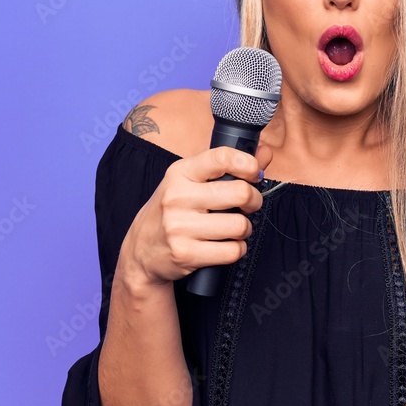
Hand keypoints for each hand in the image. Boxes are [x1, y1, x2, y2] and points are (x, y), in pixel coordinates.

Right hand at [120, 143, 272, 286]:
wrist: (140, 249)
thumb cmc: (174, 210)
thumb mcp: (191, 181)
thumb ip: (228, 166)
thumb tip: (265, 152)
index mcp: (180, 173)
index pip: (222, 157)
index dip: (248, 164)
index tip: (255, 173)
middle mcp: (178, 197)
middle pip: (241, 193)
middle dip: (254, 201)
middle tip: (248, 205)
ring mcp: (180, 227)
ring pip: (240, 225)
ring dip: (244, 229)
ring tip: (233, 228)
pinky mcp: (186, 254)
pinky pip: (232, 251)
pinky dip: (236, 249)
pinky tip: (225, 245)